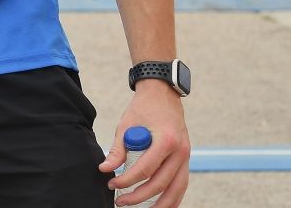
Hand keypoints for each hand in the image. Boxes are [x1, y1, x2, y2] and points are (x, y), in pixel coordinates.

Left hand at [99, 82, 189, 206]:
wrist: (163, 94)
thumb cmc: (143, 108)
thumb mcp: (126, 124)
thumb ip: (118, 149)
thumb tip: (104, 168)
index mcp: (166, 140)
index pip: (145, 169)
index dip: (127, 180)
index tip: (111, 184)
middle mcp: (181, 151)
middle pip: (161, 183)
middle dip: (139, 197)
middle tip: (120, 201)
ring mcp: (186, 156)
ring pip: (176, 189)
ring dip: (160, 205)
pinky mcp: (186, 159)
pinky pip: (181, 184)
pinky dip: (172, 198)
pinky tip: (161, 205)